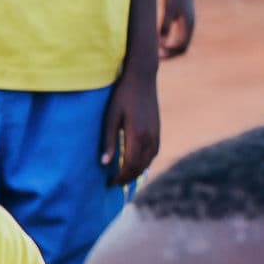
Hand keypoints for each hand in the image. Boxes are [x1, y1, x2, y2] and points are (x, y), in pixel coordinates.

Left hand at [101, 68, 159, 184]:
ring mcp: (156, 134)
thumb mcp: (110, 117)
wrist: (142, 78)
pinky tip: (134, 163)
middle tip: (114, 184)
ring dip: (137, 172)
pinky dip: (144, 162)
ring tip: (123, 177)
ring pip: (149, 162)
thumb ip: (109, 141)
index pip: (130, 166)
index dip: (120, 178)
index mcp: (138, 136)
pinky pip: (153, 153)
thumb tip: (105, 164)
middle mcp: (150, 138)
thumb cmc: (121, 96)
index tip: (109, 184)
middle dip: (128, 179)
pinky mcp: (158, 130)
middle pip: (140, 167)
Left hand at [159, 0, 196, 60]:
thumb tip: (160, 40)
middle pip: (181, 47)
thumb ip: (165, 24)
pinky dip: (169, 40)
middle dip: (169, 54)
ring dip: (168, 48)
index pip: (181, 47)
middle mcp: (189, 26)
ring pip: (180, 42)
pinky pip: (177, 35)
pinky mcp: (182, 18)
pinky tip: (157, 39)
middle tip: (154, 58)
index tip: (156, 54)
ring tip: (154, 51)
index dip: (169, 53)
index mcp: (188, 26)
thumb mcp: (168, 9)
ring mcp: (187, 23)